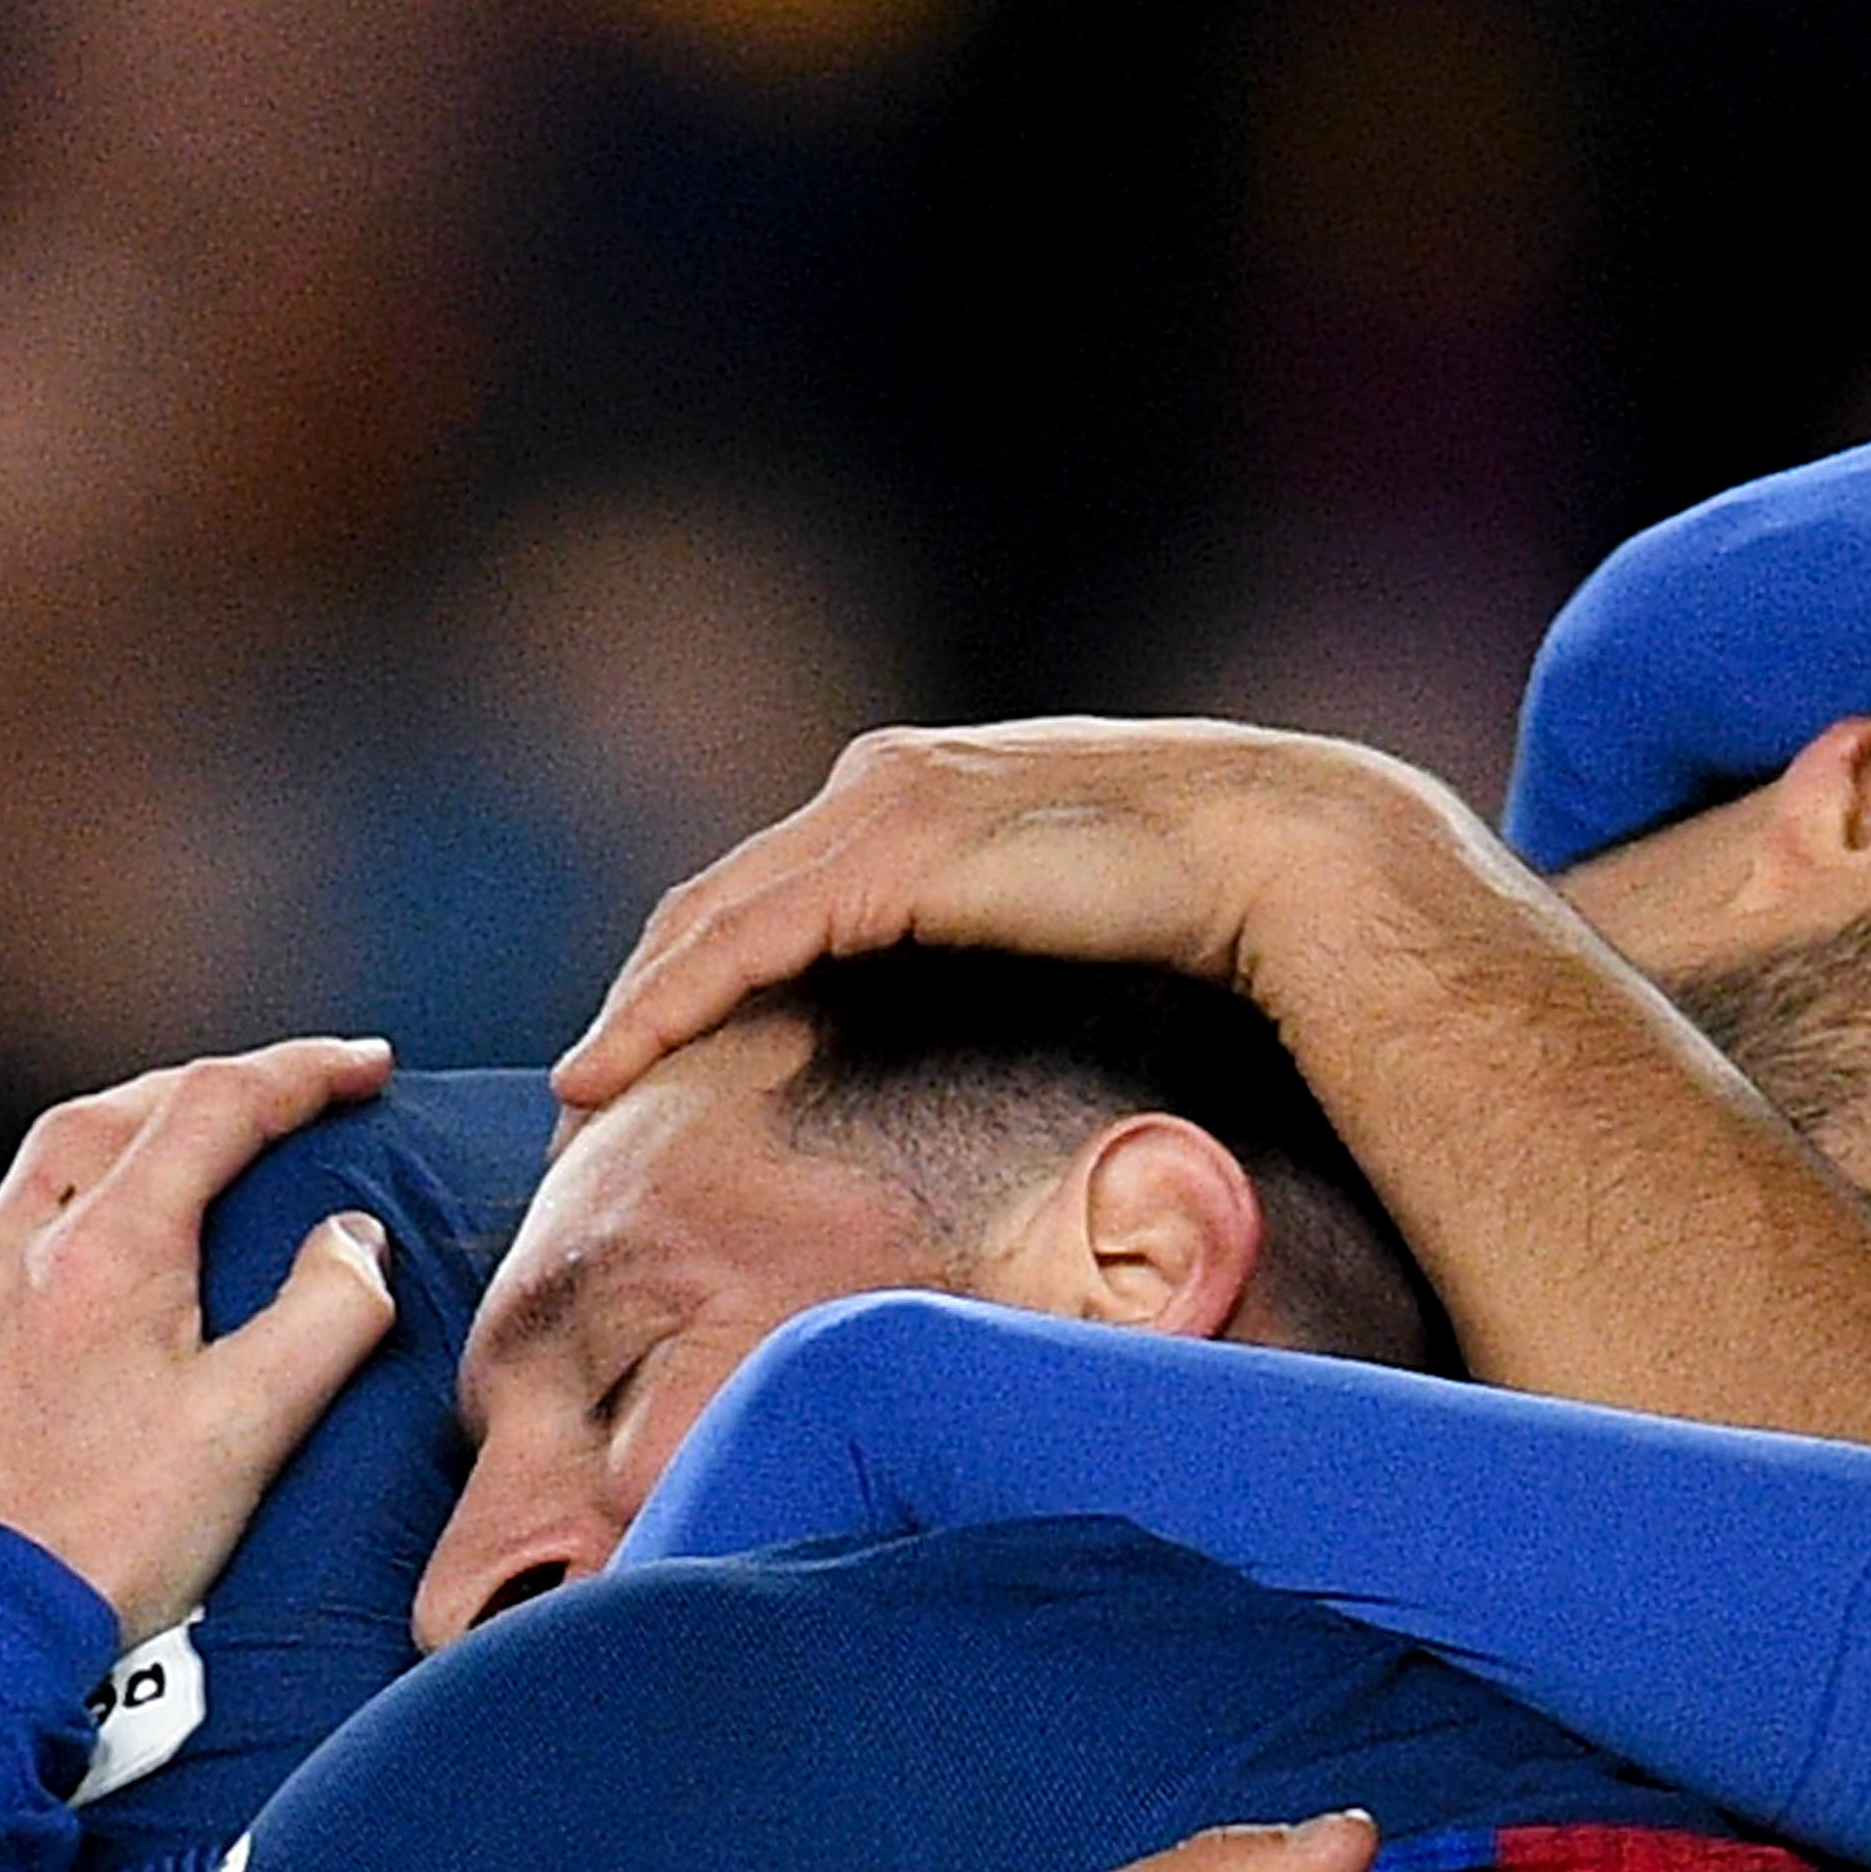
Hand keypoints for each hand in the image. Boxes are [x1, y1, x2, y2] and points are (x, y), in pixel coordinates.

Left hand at [0, 1037, 398, 1642]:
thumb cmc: (102, 1544)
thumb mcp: (249, 1431)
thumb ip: (322, 1318)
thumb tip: (352, 1242)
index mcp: (100, 1254)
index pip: (211, 1110)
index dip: (298, 1074)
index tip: (362, 1067)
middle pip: (95, 1125)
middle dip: (185, 1095)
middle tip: (258, 1103)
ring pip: (14, 1209)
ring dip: (94, 1181)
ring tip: (154, 1206)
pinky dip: (25, 1287)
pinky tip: (48, 1340)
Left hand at [554, 717, 1497, 1114]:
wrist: (1283, 853)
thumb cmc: (1210, 902)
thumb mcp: (1074, 921)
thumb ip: (1009, 943)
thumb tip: (994, 1036)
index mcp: (926, 791)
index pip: (776, 885)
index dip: (701, 966)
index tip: (654, 1052)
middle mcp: (886, 779)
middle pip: (721, 897)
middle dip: (648, 990)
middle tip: (593, 1089)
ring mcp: (884, 806)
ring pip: (714, 916)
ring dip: (638, 1006)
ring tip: (586, 1091)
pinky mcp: (893, 853)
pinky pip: (747, 940)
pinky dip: (669, 1003)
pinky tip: (619, 1064)